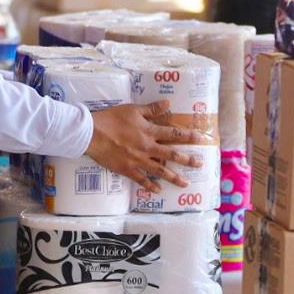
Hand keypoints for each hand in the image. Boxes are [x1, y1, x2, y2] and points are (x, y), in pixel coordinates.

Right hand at [86, 100, 204, 192]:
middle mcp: (147, 147)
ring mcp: (138, 160)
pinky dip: (150, 185)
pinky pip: (141, 180)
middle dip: (187, 159)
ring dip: (174, 177)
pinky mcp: (127, 169)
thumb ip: (151, 109)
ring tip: (185, 183)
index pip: (173, 133)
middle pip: (171, 154)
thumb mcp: (133, 109)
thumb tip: (168, 103)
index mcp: (149, 131)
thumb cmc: (112, 119)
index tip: (201, 138)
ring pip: (160, 171)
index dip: (188, 135)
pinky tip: (158, 190)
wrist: (93, 133)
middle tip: (200, 164)